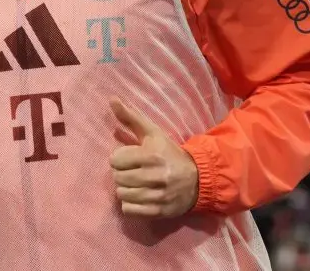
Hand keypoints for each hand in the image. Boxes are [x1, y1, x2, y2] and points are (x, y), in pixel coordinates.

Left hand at [109, 98, 198, 217]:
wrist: (198, 178)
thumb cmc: (169, 153)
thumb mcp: (153, 132)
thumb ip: (131, 117)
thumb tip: (112, 99)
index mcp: (151, 155)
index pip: (115, 160)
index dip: (119, 158)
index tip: (128, 158)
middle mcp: (155, 175)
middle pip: (117, 178)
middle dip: (121, 174)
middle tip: (132, 171)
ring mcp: (157, 195)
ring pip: (121, 195)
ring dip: (125, 189)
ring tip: (135, 184)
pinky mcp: (159, 211)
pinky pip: (129, 210)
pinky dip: (130, 204)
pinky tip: (138, 196)